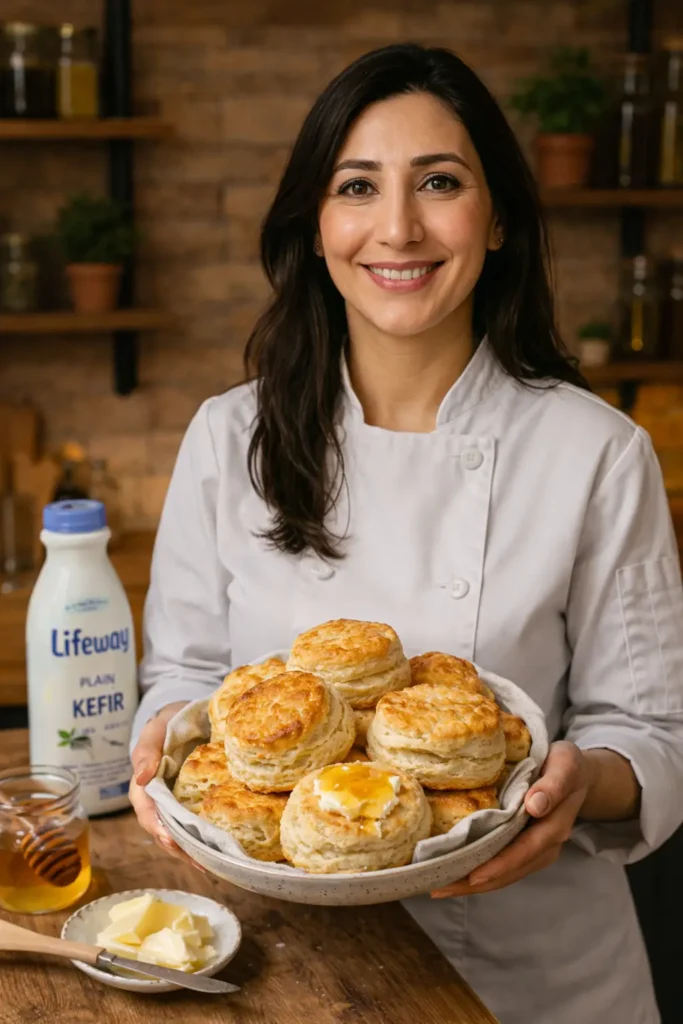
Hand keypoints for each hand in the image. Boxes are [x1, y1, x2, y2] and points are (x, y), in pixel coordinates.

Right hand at [129, 701, 204, 870]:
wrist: (187, 716)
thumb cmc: (167, 722)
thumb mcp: (154, 730)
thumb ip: (146, 750)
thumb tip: (141, 777)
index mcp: (144, 785)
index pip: (147, 810)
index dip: (158, 826)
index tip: (172, 840)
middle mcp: (157, 800)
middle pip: (162, 830)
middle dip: (178, 848)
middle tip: (199, 862)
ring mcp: (173, 804)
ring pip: (178, 833)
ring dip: (191, 851)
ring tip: (211, 865)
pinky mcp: (190, 804)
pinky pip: (193, 825)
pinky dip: (202, 840)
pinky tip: (217, 852)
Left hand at [431, 740, 593, 897]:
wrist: (577, 775)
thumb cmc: (568, 765)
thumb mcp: (566, 766)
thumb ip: (553, 785)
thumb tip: (535, 805)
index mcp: (554, 827)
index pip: (524, 851)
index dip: (499, 865)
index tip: (472, 876)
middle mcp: (545, 845)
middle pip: (509, 871)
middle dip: (475, 883)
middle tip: (439, 888)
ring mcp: (535, 850)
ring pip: (503, 874)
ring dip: (472, 883)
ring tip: (439, 887)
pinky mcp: (524, 847)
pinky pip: (501, 864)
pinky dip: (478, 871)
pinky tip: (455, 872)